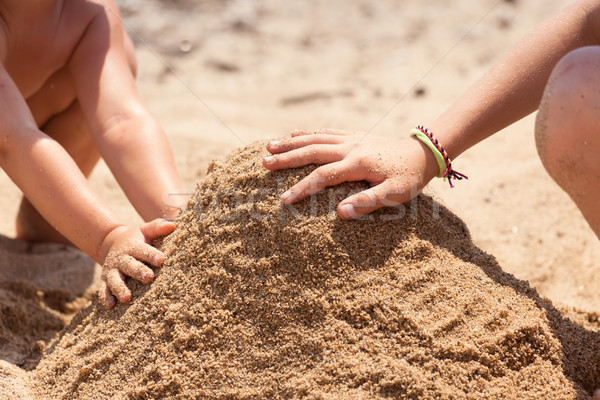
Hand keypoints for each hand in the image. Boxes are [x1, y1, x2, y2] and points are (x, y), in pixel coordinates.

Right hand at [97, 219, 175, 307]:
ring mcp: (112, 270)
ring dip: (120, 288)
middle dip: (138, 272)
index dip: (152, 255)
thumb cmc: (137, 238)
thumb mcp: (145, 230)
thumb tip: (172, 225)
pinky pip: (104, 288)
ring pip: (115, 279)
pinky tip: (110, 305)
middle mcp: (121, 258)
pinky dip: (105, 296)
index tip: (161, 259)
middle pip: (129, 266)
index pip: (143, 250)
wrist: (114, 242)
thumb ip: (157, 227)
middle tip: (149, 278)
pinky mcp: (105, 279)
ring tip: (127, 298)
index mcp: (132, 246)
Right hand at [263, 129, 439, 218]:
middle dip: (287, 158)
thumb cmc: (409, 178)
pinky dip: (309, 132)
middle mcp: (350, 147)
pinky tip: (295, 134)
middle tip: (264, 163)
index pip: (323, 176)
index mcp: (358, 163)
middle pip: (312, 151)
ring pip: (315, 138)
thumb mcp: (395, 195)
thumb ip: (367, 203)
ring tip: (269, 146)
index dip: (302, 188)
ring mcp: (351, 139)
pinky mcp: (355, 136)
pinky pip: (326, 131)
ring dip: (292, 142)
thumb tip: (339, 213)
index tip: (284, 200)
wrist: (423, 153)